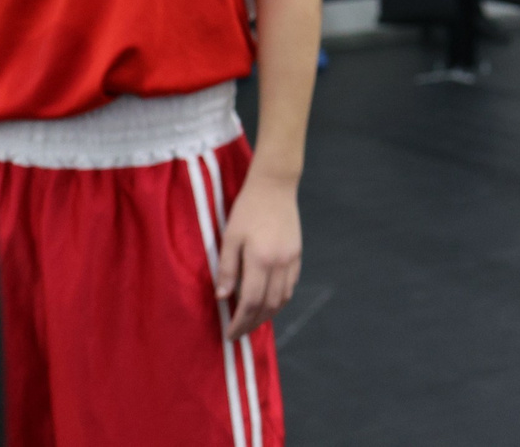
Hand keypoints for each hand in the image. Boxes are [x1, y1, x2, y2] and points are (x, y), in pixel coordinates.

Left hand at [215, 167, 302, 340]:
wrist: (275, 186)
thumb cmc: (247, 209)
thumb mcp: (230, 237)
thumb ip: (226, 268)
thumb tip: (222, 297)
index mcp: (260, 260)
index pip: (250, 302)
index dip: (239, 322)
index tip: (229, 334)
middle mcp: (280, 264)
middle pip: (268, 306)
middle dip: (252, 324)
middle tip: (238, 334)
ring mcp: (291, 260)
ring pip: (283, 299)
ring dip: (267, 315)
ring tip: (252, 322)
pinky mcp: (297, 254)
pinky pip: (290, 286)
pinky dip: (280, 300)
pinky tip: (269, 302)